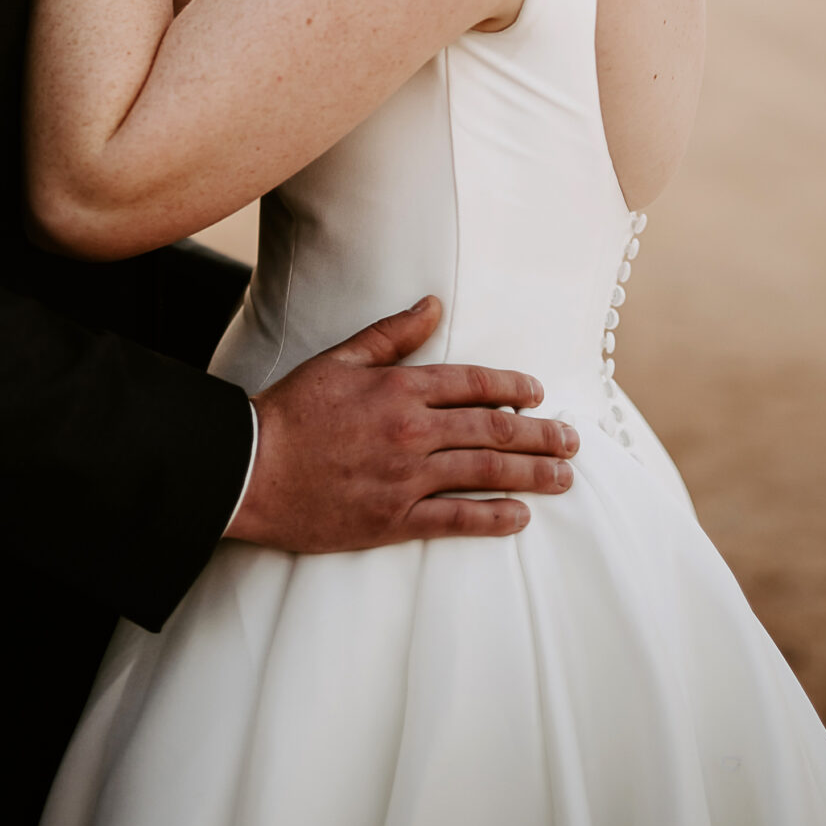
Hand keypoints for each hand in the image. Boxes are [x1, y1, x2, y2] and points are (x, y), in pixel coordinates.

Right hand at [227, 296, 576, 550]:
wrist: (253, 469)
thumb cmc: (291, 411)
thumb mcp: (340, 359)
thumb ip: (391, 334)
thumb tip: (433, 305)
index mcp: (400, 388)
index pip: (473, 384)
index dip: (512, 386)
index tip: (539, 393)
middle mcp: (412, 432)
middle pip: (493, 430)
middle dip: (540, 435)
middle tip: (573, 441)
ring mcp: (407, 479)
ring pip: (484, 474)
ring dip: (531, 474)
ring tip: (563, 477)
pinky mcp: (394, 520)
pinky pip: (456, 520)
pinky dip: (493, 518)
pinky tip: (519, 517)